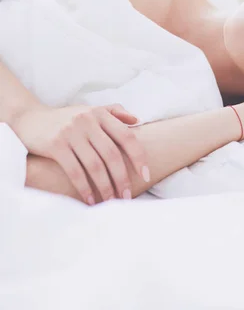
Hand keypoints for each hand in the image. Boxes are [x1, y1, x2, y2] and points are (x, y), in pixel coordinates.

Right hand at [15, 103, 148, 204]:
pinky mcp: (56, 145)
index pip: (126, 136)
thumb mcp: (90, 110)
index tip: (146, 175)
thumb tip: (137, 120)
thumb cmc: (65, 118)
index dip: (138, 157)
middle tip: (127, 196)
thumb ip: (113, 112)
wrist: (30, 119)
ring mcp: (71, 132)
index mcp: (99, 113)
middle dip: (122, 178)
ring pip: (95, 165)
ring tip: (111, 201)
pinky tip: (90, 199)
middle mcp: (87, 120)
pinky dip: (84, 187)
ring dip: (105, 187)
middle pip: (112, 154)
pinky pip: (75, 171)